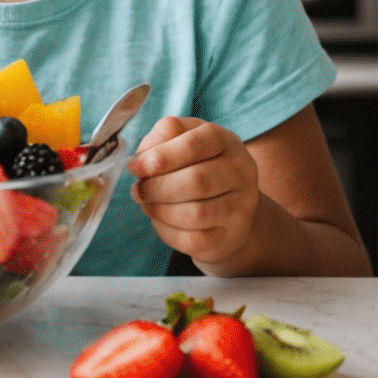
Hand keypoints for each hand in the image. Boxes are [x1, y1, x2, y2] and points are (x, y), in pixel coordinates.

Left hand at [127, 116, 261, 268]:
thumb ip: (161, 138)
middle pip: (196, 180)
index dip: (159, 157)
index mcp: (225, 140)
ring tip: (148, 205)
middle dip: (156, 188)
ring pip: (196, 214)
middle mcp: (240, 170)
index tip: (135, 167)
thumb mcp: (181, 141)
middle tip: (138, 191)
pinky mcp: (234, 232)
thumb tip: (141, 158)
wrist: (226, 204)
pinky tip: (162, 221)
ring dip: (161, 211)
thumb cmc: (197, 165)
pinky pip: (196, 239)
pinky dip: (170, 232)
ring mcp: (242, 204)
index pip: (193, 145)